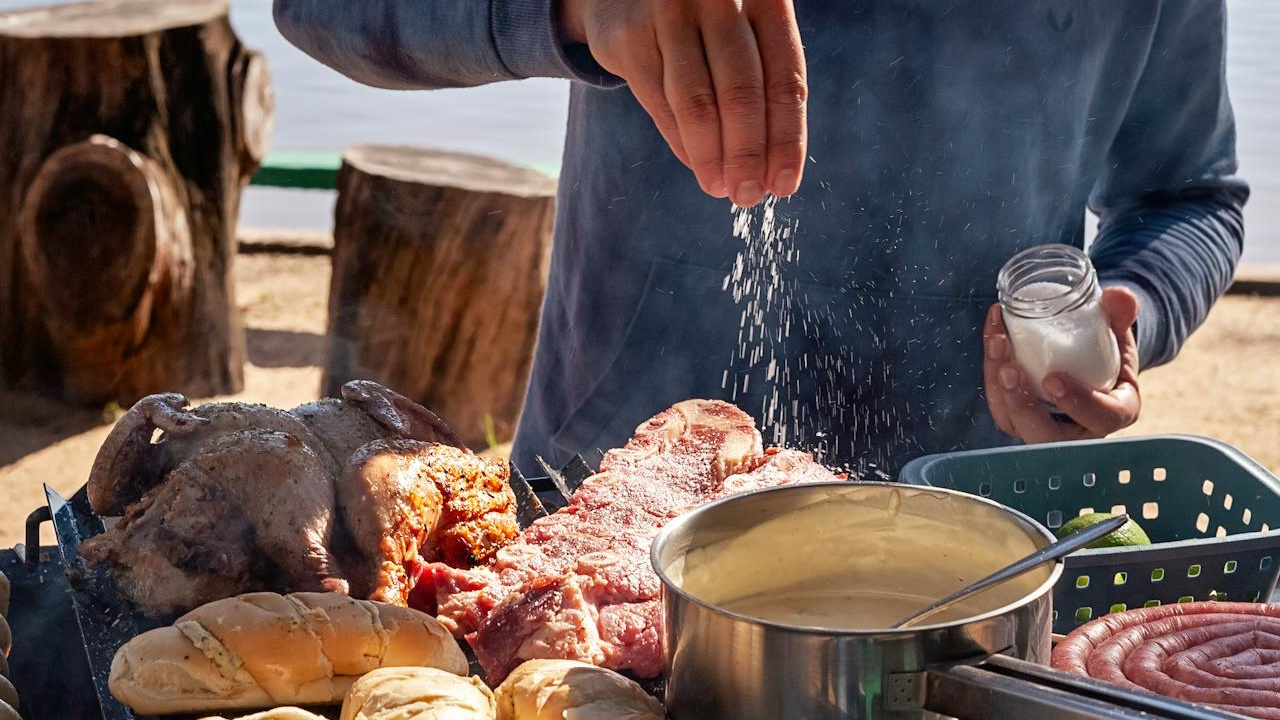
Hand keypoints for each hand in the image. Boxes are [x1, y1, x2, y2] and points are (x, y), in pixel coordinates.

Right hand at [558, 0, 806, 205]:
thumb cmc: (707, 20)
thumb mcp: (745, 31)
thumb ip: (763, 84)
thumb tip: (772, 173)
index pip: (785, 79)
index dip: (787, 139)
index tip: (783, 185)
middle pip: (741, 93)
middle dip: (746, 155)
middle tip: (748, 196)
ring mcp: (670, 14)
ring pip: (697, 103)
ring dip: (711, 157)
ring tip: (721, 188)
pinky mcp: (630, 38)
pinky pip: (660, 104)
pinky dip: (681, 142)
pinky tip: (696, 163)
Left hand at [983, 287, 1141, 442]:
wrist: (1088, 357)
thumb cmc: (1107, 349)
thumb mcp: (1118, 333)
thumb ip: (1119, 315)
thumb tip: (1118, 296)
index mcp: (1115, 412)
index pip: (1101, 418)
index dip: (1078, 403)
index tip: (1053, 379)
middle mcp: (1079, 430)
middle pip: (1047, 436)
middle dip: (1022, 405)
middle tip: (1009, 370)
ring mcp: (1044, 427)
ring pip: (1014, 422)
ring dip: (998, 387)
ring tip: (997, 344)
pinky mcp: (1019, 417)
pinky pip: (999, 404)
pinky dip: (992, 372)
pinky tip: (994, 337)